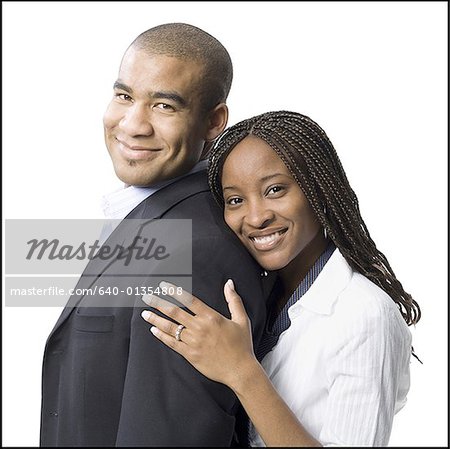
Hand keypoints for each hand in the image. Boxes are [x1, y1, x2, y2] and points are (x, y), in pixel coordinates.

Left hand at [140, 279, 256, 389]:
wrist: (240, 370)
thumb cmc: (242, 344)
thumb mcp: (241, 319)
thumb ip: (234, 300)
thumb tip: (229, 283)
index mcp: (211, 317)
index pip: (189, 300)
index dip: (175, 291)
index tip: (163, 286)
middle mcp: (200, 327)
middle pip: (175, 312)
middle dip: (159, 303)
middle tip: (146, 296)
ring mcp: (193, 342)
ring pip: (171, 327)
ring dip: (156, 319)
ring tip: (145, 313)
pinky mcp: (190, 354)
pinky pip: (172, 343)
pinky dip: (162, 336)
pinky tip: (154, 330)